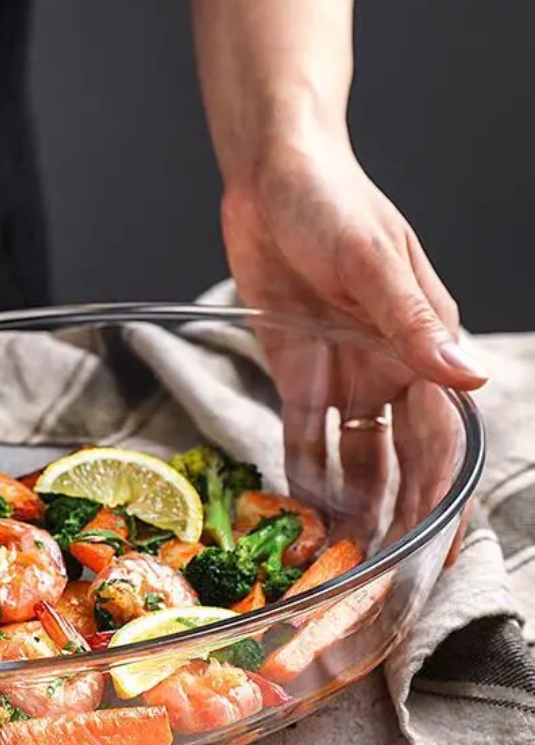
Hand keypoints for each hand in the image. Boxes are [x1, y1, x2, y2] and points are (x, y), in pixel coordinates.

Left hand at [221, 136, 483, 560]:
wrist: (273, 177)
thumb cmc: (335, 203)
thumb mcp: (374, 259)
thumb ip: (413, 322)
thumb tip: (470, 380)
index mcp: (421, 345)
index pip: (441, 436)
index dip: (440, 492)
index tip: (433, 545)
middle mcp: (387, 369)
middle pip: (396, 458)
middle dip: (391, 511)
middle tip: (376, 567)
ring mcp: (341, 373)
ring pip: (351, 455)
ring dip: (347, 501)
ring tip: (335, 551)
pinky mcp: (295, 370)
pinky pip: (301, 432)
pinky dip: (301, 469)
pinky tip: (297, 508)